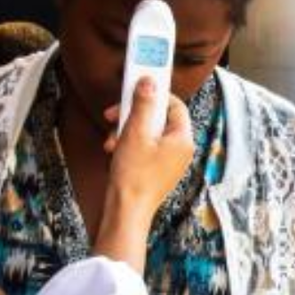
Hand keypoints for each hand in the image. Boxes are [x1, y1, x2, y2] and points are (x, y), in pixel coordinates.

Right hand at [92, 80, 193, 270]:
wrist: (126, 212)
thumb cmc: (134, 177)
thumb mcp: (135, 133)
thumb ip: (142, 105)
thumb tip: (149, 82)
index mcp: (182, 139)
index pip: (174, 105)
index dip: (154, 95)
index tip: (136, 90)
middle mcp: (180, 150)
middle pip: (158, 118)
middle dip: (133, 116)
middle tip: (115, 115)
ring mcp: (169, 161)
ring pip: (147, 133)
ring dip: (126, 131)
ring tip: (112, 140)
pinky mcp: (156, 170)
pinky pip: (144, 147)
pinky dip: (128, 145)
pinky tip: (114, 151)